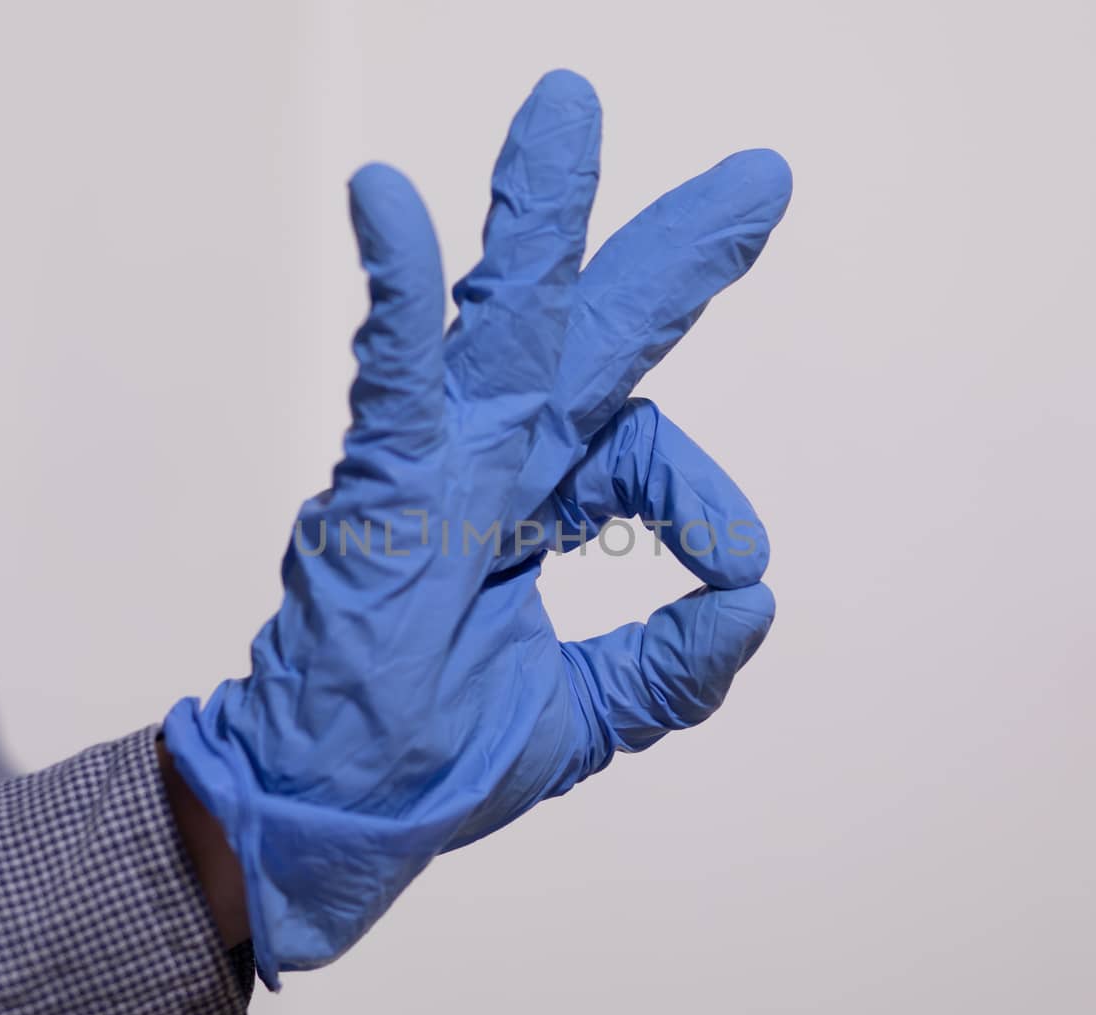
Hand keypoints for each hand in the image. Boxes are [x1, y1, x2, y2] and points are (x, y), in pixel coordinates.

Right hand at [164, 69, 790, 990]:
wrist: (335, 823)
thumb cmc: (434, 762)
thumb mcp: (582, 714)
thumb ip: (668, 667)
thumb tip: (758, 600)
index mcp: (537, 505)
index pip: (643, 455)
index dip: (704, 497)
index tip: (737, 568)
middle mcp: (492, 465)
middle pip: (593, 335)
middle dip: (671, 257)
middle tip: (761, 177)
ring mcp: (432, 468)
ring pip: (499, 324)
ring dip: (536, 218)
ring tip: (569, 111)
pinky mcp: (374, 493)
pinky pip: (389, 384)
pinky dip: (393, 298)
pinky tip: (385, 198)